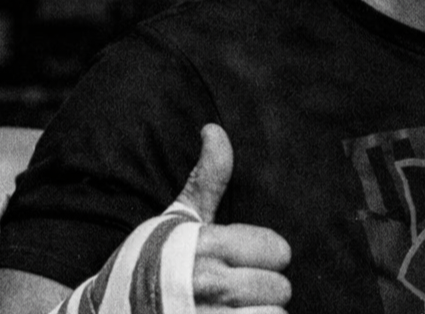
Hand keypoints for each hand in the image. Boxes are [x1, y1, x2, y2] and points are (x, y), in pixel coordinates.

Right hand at [174, 124, 292, 313]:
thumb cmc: (144, 265)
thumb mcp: (174, 220)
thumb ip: (206, 179)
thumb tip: (215, 129)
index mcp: (205, 246)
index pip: (277, 250)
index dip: (265, 255)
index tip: (245, 260)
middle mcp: (208, 286)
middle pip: (279, 289)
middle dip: (263, 291)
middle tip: (236, 291)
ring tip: (234, 311)